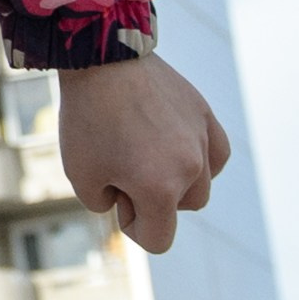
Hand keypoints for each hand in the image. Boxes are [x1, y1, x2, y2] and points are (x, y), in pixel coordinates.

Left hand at [57, 53, 229, 254]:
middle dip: (153, 200)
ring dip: (177, 181)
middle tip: (123, 168)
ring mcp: (202, 140)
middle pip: (182, 211)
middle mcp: (190, 168)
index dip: (132, 225)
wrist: (101, 59)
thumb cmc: (87, 119)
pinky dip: (200, 159)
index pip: (158, 239)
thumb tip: (130, 204)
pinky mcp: (205, 115)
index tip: (114, 195)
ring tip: (146, 153)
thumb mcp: (81, 175)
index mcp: (159, 189)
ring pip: (202, 185)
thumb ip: (106, 205)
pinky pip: (216, 155)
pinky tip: (176, 146)